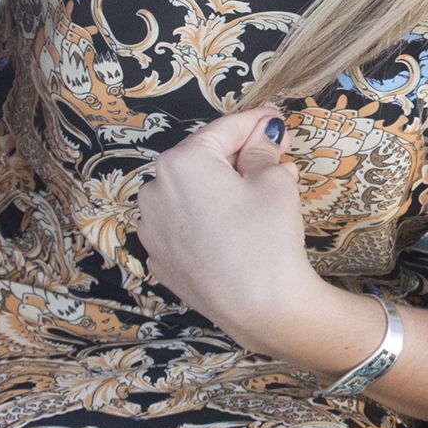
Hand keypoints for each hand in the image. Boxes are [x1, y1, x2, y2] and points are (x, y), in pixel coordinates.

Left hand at [133, 106, 372, 371]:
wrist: (258, 307)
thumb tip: (263, 137)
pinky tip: (233, 230)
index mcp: (182, 162)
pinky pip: (183, 226)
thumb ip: (263, 151)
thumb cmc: (266, 238)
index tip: (275, 120)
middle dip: (237, 157)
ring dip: (219, 189)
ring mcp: (152, 228)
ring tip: (256, 197)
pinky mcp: (160, 259)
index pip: (224, 130)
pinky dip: (205, 220)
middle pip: (202, 161)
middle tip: (274, 157)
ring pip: (189, 194)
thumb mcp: (274, 182)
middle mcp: (155, 191)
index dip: (256, 123)